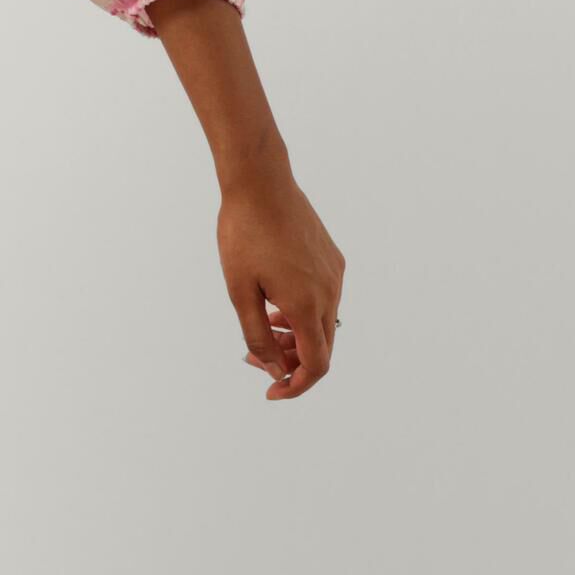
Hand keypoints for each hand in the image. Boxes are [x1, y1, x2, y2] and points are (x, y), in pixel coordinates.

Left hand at [217, 163, 344, 399]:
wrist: (261, 183)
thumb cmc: (243, 235)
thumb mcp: (240, 292)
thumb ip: (258, 336)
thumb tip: (274, 369)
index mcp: (307, 305)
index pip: (316, 365)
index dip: (296, 386)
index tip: (272, 391)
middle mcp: (329, 292)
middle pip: (322, 347)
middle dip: (291, 361)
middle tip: (255, 356)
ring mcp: (334, 274)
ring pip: (323, 323)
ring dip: (296, 336)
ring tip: (264, 327)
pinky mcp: (332, 259)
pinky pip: (324, 298)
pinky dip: (303, 312)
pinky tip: (276, 302)